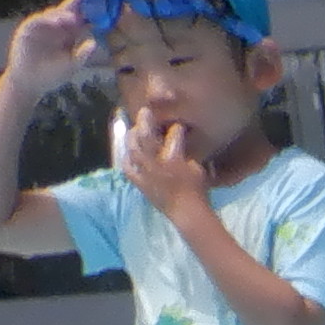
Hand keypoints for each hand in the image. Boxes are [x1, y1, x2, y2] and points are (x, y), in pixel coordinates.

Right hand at [0, 0, 98, 89]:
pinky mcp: (28, 29)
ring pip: (53, 15)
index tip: (99, 1)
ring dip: (63, 14)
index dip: (87, 10)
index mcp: (68, 34)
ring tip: (74, 16)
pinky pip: (37, 21)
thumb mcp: (71, 65)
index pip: (79, 19)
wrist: (29, 82)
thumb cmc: (52, 74)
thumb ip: (82, 54)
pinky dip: (46, 20)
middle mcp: (56, 27)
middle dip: (76, 4)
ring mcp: (41, 26)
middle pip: (66, 12)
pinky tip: (56, 21)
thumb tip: (94, 44)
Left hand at [116, 106, 214, 220]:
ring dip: (132, 137)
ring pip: (133, 149)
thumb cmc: (197, 192)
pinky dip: (126, 159)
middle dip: (145, 121)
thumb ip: (187, 155)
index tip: (177, 125)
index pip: (174, 136)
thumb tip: (181, 146)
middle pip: (146, 137)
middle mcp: (157, 162)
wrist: (187, 213)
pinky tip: (127, 153)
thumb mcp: (198, 169)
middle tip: (144, 112)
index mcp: (175, 158)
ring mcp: (147, 173)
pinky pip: (129, 169)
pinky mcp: (141, 183)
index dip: (175, 128)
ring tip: (133, 129)